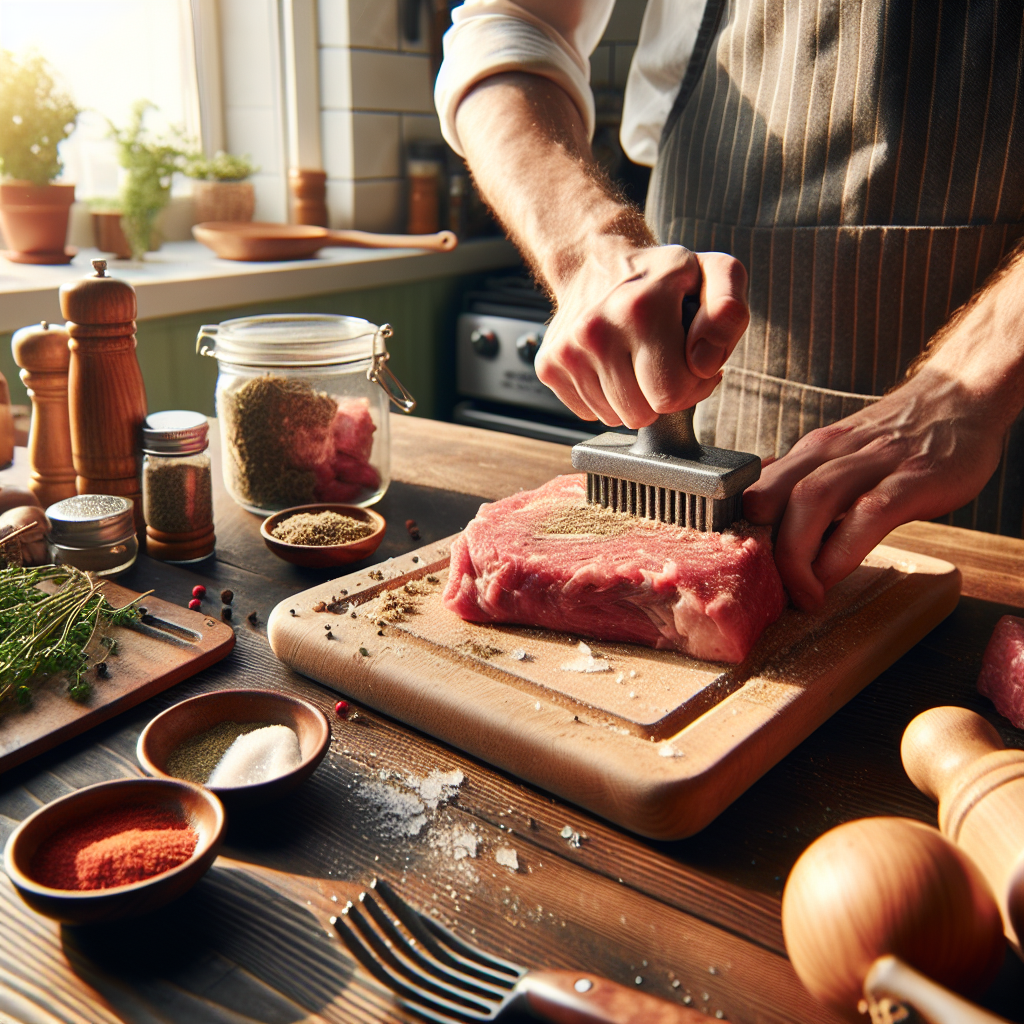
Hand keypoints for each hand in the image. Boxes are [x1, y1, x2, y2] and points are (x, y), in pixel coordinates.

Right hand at [535, 243, 749, 428]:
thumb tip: (706, 364)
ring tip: (636, 358)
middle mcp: (595, 330)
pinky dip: (605, 396)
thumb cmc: (660, 275)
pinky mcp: (549, 366)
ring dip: (633, 397)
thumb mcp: (714, 274)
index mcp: (640, 309)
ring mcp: (567, 351)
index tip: (691, 359)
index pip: (672, 394)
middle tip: (663, 360)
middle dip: (661, 395)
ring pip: (615, 419)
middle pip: (642, 415)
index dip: (692, 385)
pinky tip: (611, 364)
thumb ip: (729, 313)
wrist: (595, 260)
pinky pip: (589, 413)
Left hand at [742, 365, 1007, 610]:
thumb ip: (805, 485)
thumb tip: (763, 522)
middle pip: (771, 497)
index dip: (735, 533)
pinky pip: (869, 514)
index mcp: (810, 452)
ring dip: (796, 555)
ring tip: (802, 594)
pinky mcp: (915, 478)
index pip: (752, 490)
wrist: (961, 395)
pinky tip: (834, 577)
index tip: (739, 570)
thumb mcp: (840, 456)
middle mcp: (831, 452)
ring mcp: (873, 462)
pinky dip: (843, 550)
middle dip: (760, 550)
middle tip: (768, 592)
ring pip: (812, 501)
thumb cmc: (896, 438)